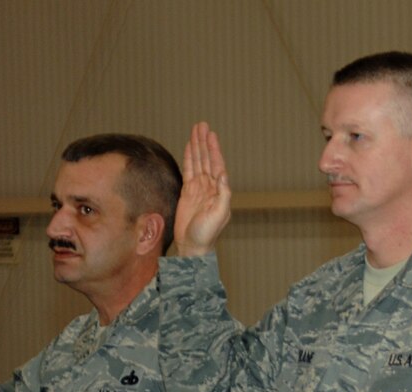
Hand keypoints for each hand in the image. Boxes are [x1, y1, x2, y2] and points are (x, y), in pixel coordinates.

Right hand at [174, 121, 230, 256]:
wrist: (193, 246)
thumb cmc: (207, 234)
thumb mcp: (219, 215)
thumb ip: (223, 195)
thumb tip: (223, 175)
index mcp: (219, 191)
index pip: (216, 165)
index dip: (214, 150)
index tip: (211, 134)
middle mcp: (210, 187)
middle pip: (207, 159)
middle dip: (204, 142)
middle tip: (202, 125)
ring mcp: (199, 189)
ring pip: (198, 162)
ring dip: (197, 146)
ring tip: (196, 130)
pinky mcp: (188, 193)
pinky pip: (188, 171)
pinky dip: (189, 158)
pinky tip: (189, 147)